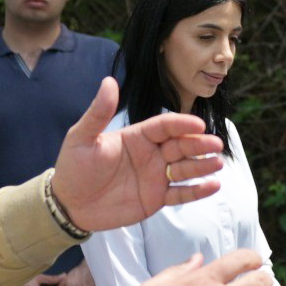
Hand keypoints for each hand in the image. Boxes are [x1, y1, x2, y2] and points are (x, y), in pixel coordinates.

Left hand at [51, 78, 226, 231]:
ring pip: (185, 169)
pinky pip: (180, 194)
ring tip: (217, 164)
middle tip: (216, 144)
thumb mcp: (82, 137)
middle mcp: (151, 154)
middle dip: (199, 144)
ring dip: (202, 166)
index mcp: (137, 136)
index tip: (198, 124)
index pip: (164, 126)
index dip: (182, 124)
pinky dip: (197, 191)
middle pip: (181, 145)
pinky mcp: (156, 199)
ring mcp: (155, 177)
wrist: (68, 204)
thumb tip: (109, 80)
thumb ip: (98, 112)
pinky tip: (213, 186)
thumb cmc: (73, 167)